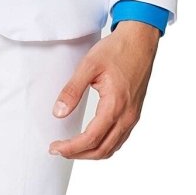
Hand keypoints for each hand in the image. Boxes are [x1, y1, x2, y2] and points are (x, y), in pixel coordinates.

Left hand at [48, 21, 159, 160]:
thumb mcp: (89, 66)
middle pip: (102, 149)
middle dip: (79, 154)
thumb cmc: (117, 50)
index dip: (71, 147)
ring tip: (72, 148)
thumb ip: (72, 90)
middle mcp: (127, 116)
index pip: (91, 138)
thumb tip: (58, 113)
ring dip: (91, 152)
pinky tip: (93, 139)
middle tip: (59, 150)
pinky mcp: (135, 112)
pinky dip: (104, 145)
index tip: (55, 147)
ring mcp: (133, 116)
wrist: (140, 40)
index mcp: (115, 105)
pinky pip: (120, 138)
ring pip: (113, 147)